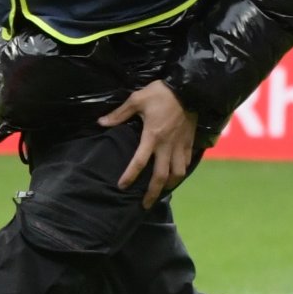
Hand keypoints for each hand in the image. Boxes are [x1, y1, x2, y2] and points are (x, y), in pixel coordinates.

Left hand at [98, 80, 198, 209]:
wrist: (191, 88)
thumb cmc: (161, 93)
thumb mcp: (137, 100)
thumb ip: (119, 113)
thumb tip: (101, 123)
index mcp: (152, 136)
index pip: (139, 162)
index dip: (130, 175)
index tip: (122, 186)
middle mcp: (167, 145)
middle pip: (161, 176)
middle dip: (153, 193)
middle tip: (145, 205)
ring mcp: (180, 145)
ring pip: (178, 173)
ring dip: (169, 185)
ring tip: (162, 191)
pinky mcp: (190, 142)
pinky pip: (186, 162)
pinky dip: (181, 171)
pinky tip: (176, 175)